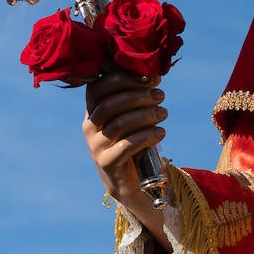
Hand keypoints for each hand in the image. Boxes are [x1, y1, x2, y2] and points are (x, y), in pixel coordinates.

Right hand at [83, 71, 169, 249]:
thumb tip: (155, 73)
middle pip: (111, 105)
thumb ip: (138, 95)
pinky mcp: (107, 163)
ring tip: (164, 113)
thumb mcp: (131, 116)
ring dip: (146, 115)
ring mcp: (95, 146)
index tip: (149, 78)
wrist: (127, 180)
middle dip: (138, 96)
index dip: (122, 79)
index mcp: (92, 110)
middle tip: (161, 95)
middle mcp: (89, 127)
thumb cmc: (131, 139)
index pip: (98, 87)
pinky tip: (161, 132)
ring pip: (120, 124)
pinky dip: (147, 136)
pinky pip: (127, 146)